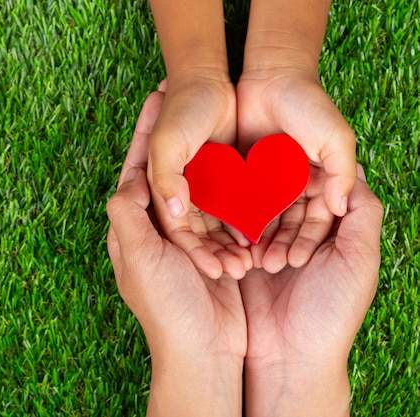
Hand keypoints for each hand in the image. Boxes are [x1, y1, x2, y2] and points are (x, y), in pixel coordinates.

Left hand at [107, 90, 245, 415]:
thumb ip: (128, 213)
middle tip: (186, 96)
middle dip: (177, 135)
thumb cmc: (166, 306)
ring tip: (218, 121)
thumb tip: (130, 177)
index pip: (138, 168)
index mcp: (134, 225)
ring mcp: (187, 237)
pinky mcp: (213, 247)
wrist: (203, 350)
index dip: (146, 131)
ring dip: (208, 158)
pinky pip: (223, 210)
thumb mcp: (138, 256)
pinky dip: (231, 191)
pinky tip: (241, 165)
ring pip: (199, 186)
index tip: (156, 96)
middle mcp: (158, 227)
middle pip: (168, 170)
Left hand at [236, 68, 356, 270]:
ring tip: (245, 260)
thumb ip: (342, 173)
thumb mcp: (336, 138)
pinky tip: (227, 238)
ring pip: (259, 219)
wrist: (271, 76)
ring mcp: (263, 183)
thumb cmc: (309, 105)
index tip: (296, 260)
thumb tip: (340, 208)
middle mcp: (290, 188)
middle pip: (285, 226)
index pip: (315, 223)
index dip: (307, 242)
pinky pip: (236, 201)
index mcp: (317, 184)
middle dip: (277, 247)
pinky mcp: (239, 174)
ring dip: (254, 239)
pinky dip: (233, 219)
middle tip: (266, 267)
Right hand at [239, 164, 382, 415]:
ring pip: (263, 211)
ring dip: (265, 231)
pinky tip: (248, 258)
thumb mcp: (360, 259)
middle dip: (286, 215)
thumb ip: (364, 211)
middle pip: (289, 196)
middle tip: (287, 245)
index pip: (324, 188)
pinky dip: (243, 240)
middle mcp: (303, 232)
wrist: (289, 357)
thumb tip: (353, 170)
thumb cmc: (331, 311)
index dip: (313, 187)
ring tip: (271, 265)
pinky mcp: (245, 254)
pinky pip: (239, 230)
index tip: (300, 193)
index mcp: (335, 230)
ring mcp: (271, 241)